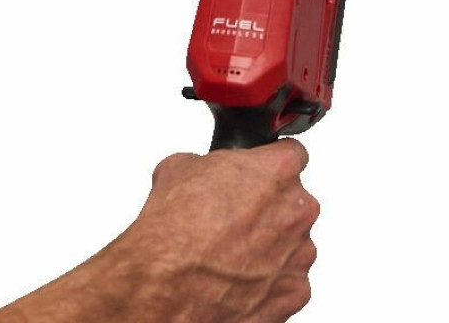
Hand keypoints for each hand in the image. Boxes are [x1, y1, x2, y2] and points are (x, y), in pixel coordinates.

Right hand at [0, 141, 317, 322]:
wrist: (155, 294)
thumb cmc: (162, 234)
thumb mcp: (176, 171)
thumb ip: (200, 163)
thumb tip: (191, 165)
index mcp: (274, 172)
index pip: (290, 148)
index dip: (265, 157)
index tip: (253, 165)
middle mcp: (292, 214)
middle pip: (290, 196)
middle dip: (262, 201)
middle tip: (227, 212)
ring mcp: (291, 260)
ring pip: (287, 240)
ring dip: (263, 242)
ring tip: (221, 249)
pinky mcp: (284, 300)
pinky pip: (282, 280)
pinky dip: (262, 279)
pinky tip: (228, 277)